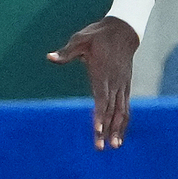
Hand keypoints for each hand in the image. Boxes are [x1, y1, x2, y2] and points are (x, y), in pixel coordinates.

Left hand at [47, 17, 140, 150]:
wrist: (123, 30)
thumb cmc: (98, 35)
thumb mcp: (80, 39)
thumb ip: (66, 52)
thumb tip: (50, 57)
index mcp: (102, 73)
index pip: (102, 98)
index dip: (100, 115)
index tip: (97, 130)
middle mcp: (115, 82)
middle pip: (111, 110)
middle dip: (107, 130)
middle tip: (101, 148)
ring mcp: (122, 85)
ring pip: (122, 111)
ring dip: (118, 130)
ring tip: (114, 147)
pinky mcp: (126, 86)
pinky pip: (127, 107)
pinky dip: (124, 122)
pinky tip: (121, 135)